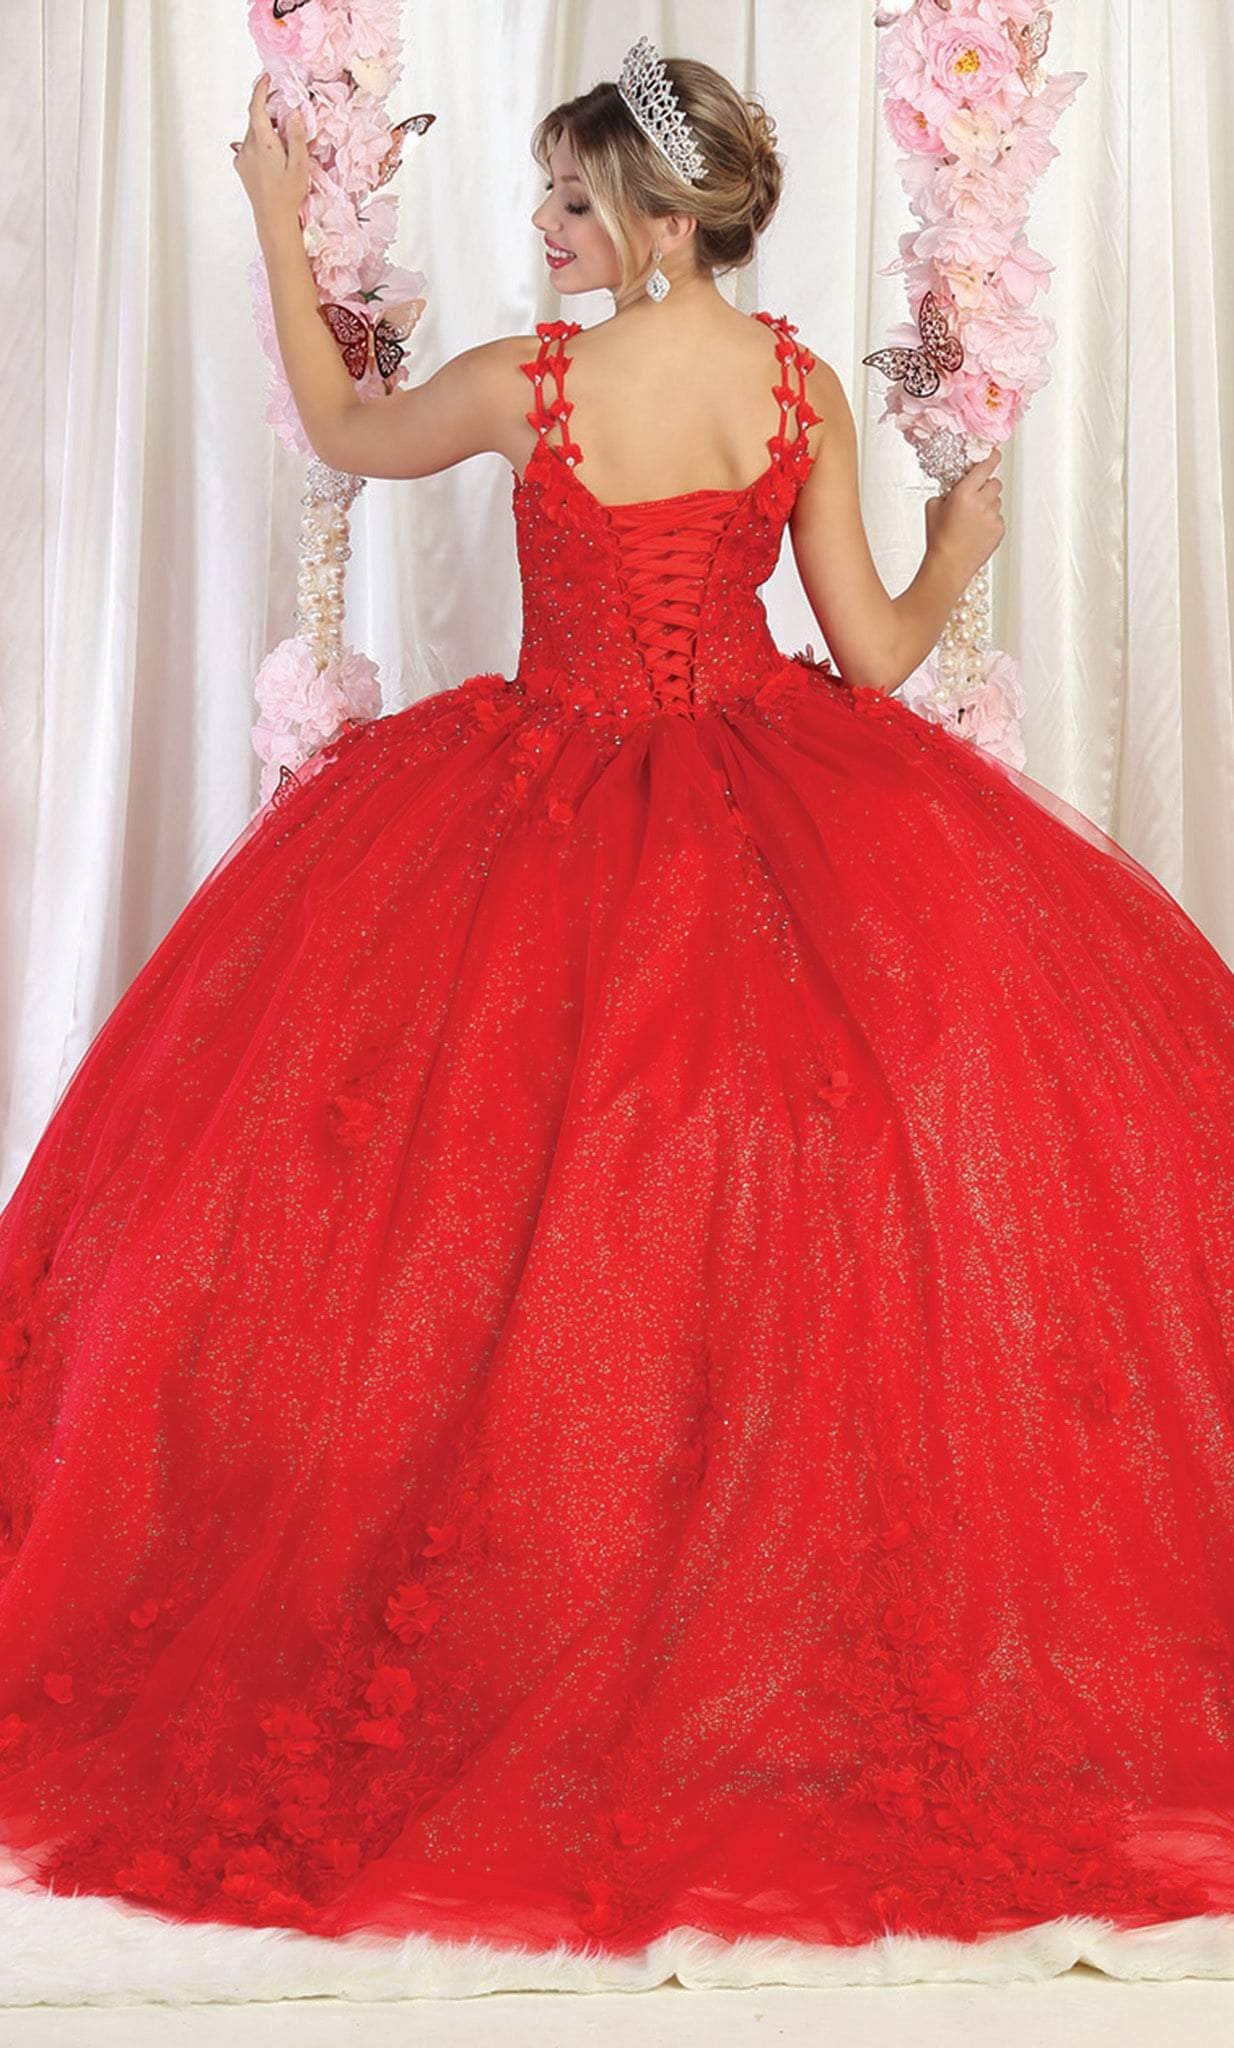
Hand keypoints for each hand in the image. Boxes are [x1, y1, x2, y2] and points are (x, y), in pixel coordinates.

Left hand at [230, 74, 309, 233]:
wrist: (272, 219)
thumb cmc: (288, 195)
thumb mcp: (299, 166)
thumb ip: (297, 137)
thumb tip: (294, 113)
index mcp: (264, 144)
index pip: (257, 108)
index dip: (260, 89)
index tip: (266, 78)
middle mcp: (248, 148)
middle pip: (256, 119)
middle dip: (270, 111)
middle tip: (287, 112)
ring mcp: (242, 157)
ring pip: (253, 132)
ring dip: (267, 129)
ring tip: (284, 141)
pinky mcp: (241, 165)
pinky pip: (250, 145)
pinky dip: (261, 141)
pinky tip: (274, 154)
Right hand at [924, 447, 1004, 583]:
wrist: (948, 565)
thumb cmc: (939, 539)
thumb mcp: (933, 507)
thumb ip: (947, 491)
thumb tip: (955, 487)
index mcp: (964, 493)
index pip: (986, 466)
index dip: (991, 457)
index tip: (994, 453)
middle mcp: (982, 503)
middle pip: (995, 483)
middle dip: (986, 486)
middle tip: (975, 495)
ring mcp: (993, 517)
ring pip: (997, 501)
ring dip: (988, 504)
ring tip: (972, 520)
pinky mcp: (999, 530)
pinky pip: (998, 518)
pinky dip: (989, 521)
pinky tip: (976, 531)